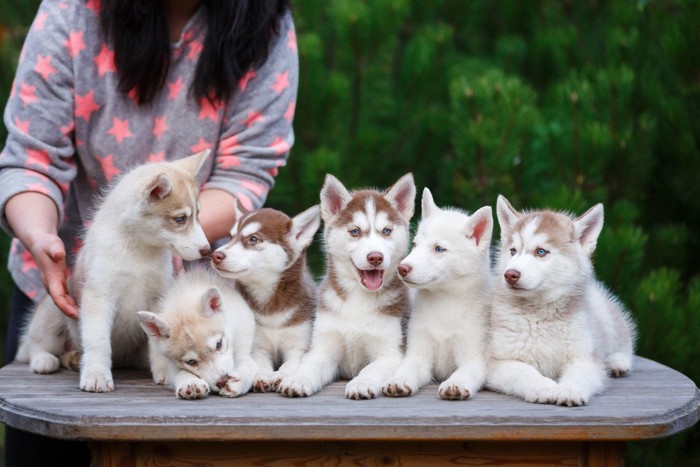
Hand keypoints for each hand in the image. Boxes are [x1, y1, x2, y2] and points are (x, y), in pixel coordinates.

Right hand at [5, 192, 78, 318]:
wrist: (39, 243)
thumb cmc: (47, 243)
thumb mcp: (51, 244)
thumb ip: (55, 249)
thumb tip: (59, 255)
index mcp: (50, 277)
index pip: (57, 296)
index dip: (66, 306)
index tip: (76, 313)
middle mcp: (51, 283)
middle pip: (61, 302)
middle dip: (71, 311)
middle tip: (86, 318)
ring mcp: (54, 284)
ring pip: (63, 300)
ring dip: (72, 308)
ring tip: (87, 315)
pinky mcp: (59, 281)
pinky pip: (65, 295)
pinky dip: (72, 301)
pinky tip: (83, 305)